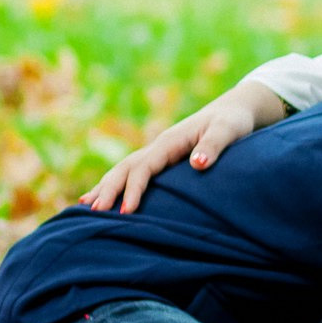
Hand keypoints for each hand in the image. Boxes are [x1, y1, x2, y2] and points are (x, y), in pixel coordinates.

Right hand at [80, 78, 288, 212]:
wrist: (236, 110)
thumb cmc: (234, 121)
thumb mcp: (229, 131)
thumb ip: (214, 145)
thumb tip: (197, 163)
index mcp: (170, 141)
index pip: (144, 167)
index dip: (133, 189)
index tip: (126, 212)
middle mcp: (159, 146)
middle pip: (125, 168)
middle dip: (108, 189)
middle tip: (93, 213)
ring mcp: (159, 152)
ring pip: (124, 169)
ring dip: (105, 187)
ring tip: (85, 207)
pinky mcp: (163, 160)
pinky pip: (134, 173)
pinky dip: (116, 185)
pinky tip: (105, 198)